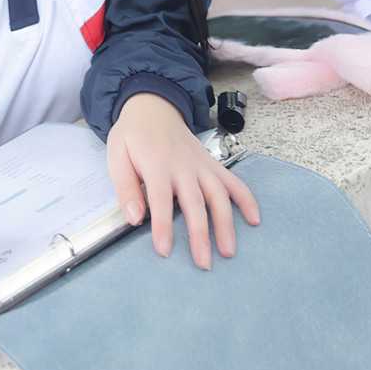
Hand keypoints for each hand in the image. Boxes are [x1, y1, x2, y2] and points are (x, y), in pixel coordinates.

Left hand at [108, 92, 259, 267]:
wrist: (154, 106)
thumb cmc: (133, 136)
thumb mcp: (117, 156)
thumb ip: (126, 187)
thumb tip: (134, 217)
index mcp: (157, 165)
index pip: (161, 199)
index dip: (164, 225)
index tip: (165, 250)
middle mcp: (183, 166)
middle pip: (195, 202)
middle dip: (200, 234)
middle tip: (204, 263)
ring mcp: (202, 165)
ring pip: (219, 195)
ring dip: (226, 223)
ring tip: (228, 251)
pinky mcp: (213, 164)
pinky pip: (233, 181)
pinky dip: (246, 199)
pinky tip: (254, 219)